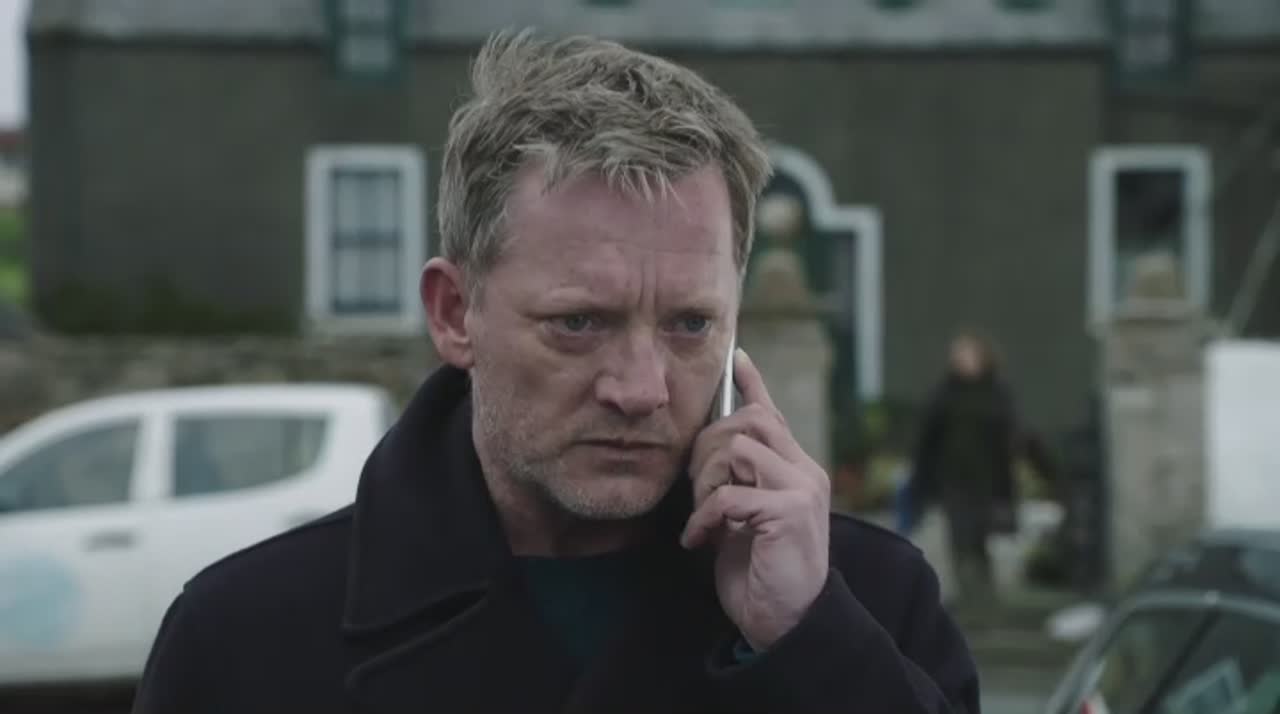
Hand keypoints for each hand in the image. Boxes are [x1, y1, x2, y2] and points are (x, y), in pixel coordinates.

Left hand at [681, 349, 830, 650]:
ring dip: (706, 483)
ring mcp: (801, 490)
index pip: (773, 414)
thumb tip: (708, 454)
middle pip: (750, 421)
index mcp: (796, 470)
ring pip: (738, 448)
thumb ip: (736, 483)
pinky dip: (705, 518)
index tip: (737, 355)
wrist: (787, 622)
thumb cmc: (760, 572)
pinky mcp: (789, 512)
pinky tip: (700, 541)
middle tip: (697, 490)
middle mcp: (805, 472)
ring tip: (704, 518)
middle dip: (709, 447)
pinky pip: (729, 494)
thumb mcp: (743, 518)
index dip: (751, 384)